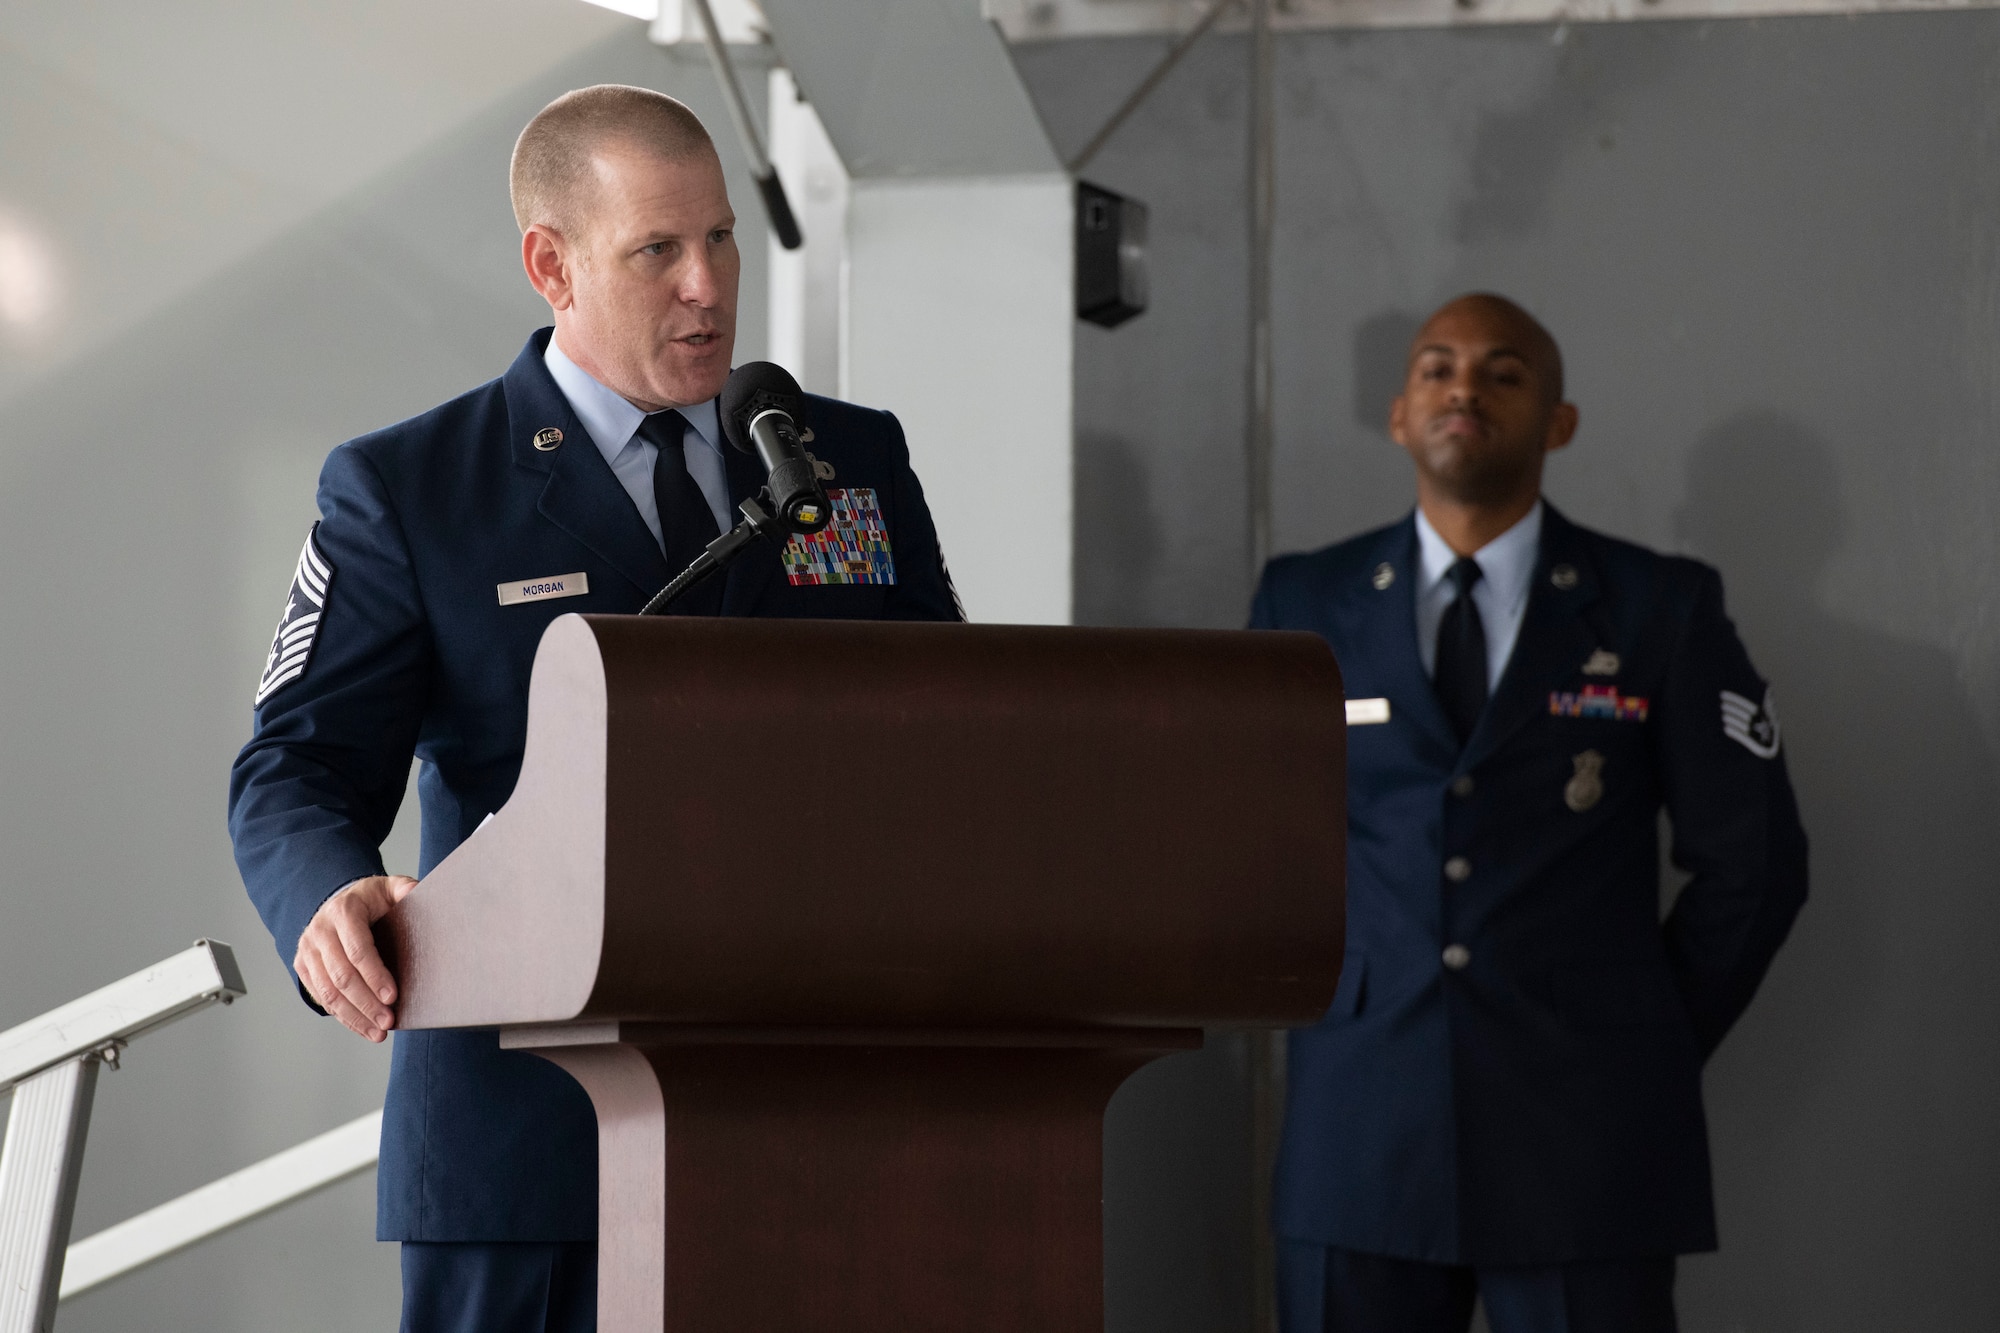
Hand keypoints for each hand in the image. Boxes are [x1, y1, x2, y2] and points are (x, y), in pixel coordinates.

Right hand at [294, 875, 416, 1041]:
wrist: (337, 902)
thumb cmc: (369, 899)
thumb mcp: (387, 888)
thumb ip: (403, 889)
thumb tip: (416, 892)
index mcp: (343, 912)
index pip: (358, 949)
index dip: (375, 976)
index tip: (393, 996)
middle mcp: (320, 931)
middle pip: (342, 976)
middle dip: (367, 1003)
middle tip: (388, 1021)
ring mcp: (308, 951)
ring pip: (329, 992)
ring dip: (355, 1016)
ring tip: (378, 1032)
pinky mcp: (303, 967)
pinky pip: (322, 997)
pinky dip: (343, 1016)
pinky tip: (363, 1027)